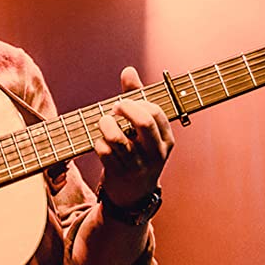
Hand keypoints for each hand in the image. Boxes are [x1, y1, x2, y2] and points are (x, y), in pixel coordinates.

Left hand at [93, 66, 173, 208]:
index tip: (124, 104)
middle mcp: (155, 153)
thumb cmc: (139, 152)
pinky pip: (102, 150)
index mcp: (166, 140)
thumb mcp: (144, 130)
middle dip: (124, 108)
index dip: (137, 103)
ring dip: (105, 124)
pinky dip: (97, 141)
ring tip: (104, 123)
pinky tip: (100, 142)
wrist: (133, 194)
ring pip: (117, 137)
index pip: (155, 111)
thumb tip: (128, 70)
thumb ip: (136, 98)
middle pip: (143, 121)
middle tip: (114, 109)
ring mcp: (137, 165)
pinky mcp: (118, 173)